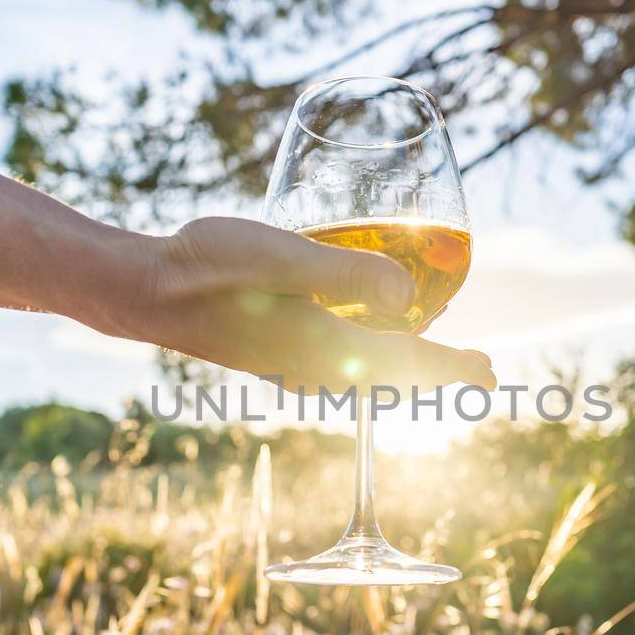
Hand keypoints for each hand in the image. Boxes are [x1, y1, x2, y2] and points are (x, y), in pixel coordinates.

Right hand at [125, 216, 494, 391]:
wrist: (144, 291)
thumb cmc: (207, 266)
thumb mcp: (280, 257)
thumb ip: (345, 273)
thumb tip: (410, 297)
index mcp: (325, 345)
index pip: (406, 364)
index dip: (452, 368)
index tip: (489, 375)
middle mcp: (313, 365)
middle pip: (393, 377)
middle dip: (438, 372)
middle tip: (479, 370)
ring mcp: (291, 362)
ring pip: (366, 374)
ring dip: (406, 367)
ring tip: (436, 357)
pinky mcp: (272, 350)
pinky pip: (339, 365)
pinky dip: (371, 359)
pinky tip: (366, 339)